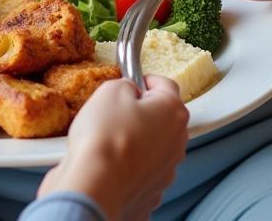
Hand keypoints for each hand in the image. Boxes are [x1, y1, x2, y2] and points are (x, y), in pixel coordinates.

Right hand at [37, 76, 187, 219]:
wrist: (95, 185)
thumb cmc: (106, 137)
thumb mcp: (111, 90)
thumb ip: (126, 85)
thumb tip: (128, 92)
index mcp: (172, 112)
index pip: (165, 84)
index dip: (144, 80)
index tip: (132, 82)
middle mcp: (177, 143)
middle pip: (162, 117)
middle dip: (141, 112)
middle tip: (116, 110)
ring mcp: (166, 171)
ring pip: (153, 146)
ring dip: (137, 140)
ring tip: (109, 139)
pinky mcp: (152, 193)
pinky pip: (142, 171)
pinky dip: (129, 166)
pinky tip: (111, 163)